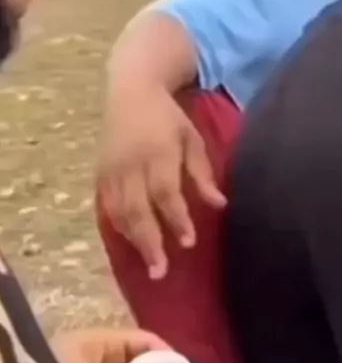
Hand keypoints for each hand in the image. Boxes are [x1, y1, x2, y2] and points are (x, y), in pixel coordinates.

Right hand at [98, 87, 225, 277]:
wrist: (130, 91)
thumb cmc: (168, 117)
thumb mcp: (192, 138)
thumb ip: (202, 173)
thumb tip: (220, 205)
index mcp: (158, 152)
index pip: (165, 192)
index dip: (176, 219)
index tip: (189, 242)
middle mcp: (131, 164)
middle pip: (138, 209)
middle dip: (150, 242)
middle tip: (161, 271)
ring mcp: (112, 170)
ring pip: (119, 212)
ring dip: (134, 241)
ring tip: (150, 265)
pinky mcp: (100, 173)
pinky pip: (107, 206)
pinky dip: (118, 227)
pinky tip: (131, 243)